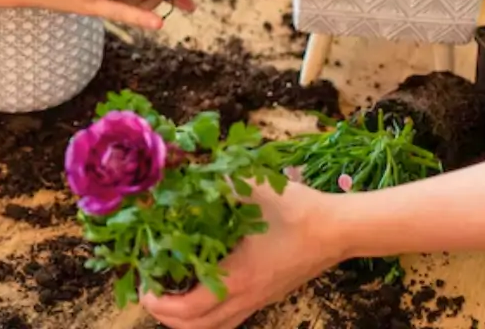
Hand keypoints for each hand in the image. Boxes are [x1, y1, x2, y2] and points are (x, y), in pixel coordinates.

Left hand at [141, 182, 344, 328]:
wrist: (340, 230)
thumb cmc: (300, 210)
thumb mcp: (256, 188)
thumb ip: (221, 179)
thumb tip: (187, 172)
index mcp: (238, 276)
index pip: (189, 308)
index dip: (159, 301)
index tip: (144, 283)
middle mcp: (246, 297)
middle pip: (195, 328)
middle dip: (164, 315)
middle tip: (149, 290)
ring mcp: (258, 301)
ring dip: (184, 320)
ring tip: (167, 294)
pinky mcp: (266, 298)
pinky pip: (229, 320)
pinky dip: (206, 316)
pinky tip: (198, 290)